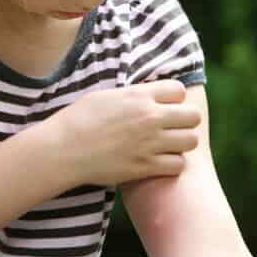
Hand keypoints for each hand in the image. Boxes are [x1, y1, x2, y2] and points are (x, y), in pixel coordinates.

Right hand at [40, 80, 201, 185]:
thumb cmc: (78, 120)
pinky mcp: (145, 166)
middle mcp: (150, 117)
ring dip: (182, 143)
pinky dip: (172, 165)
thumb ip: (134, 95)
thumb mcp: (107, 96)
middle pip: (193, 116)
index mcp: (139, 96)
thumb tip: (149, 94)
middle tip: (172, 129)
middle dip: (186, 121)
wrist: (62, 150)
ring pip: (191, 141)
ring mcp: (150, 143)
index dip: (174, 99)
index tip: (165, 107)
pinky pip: (178, 165)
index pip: (179, 90)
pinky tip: (159, 162)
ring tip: (168, 146)